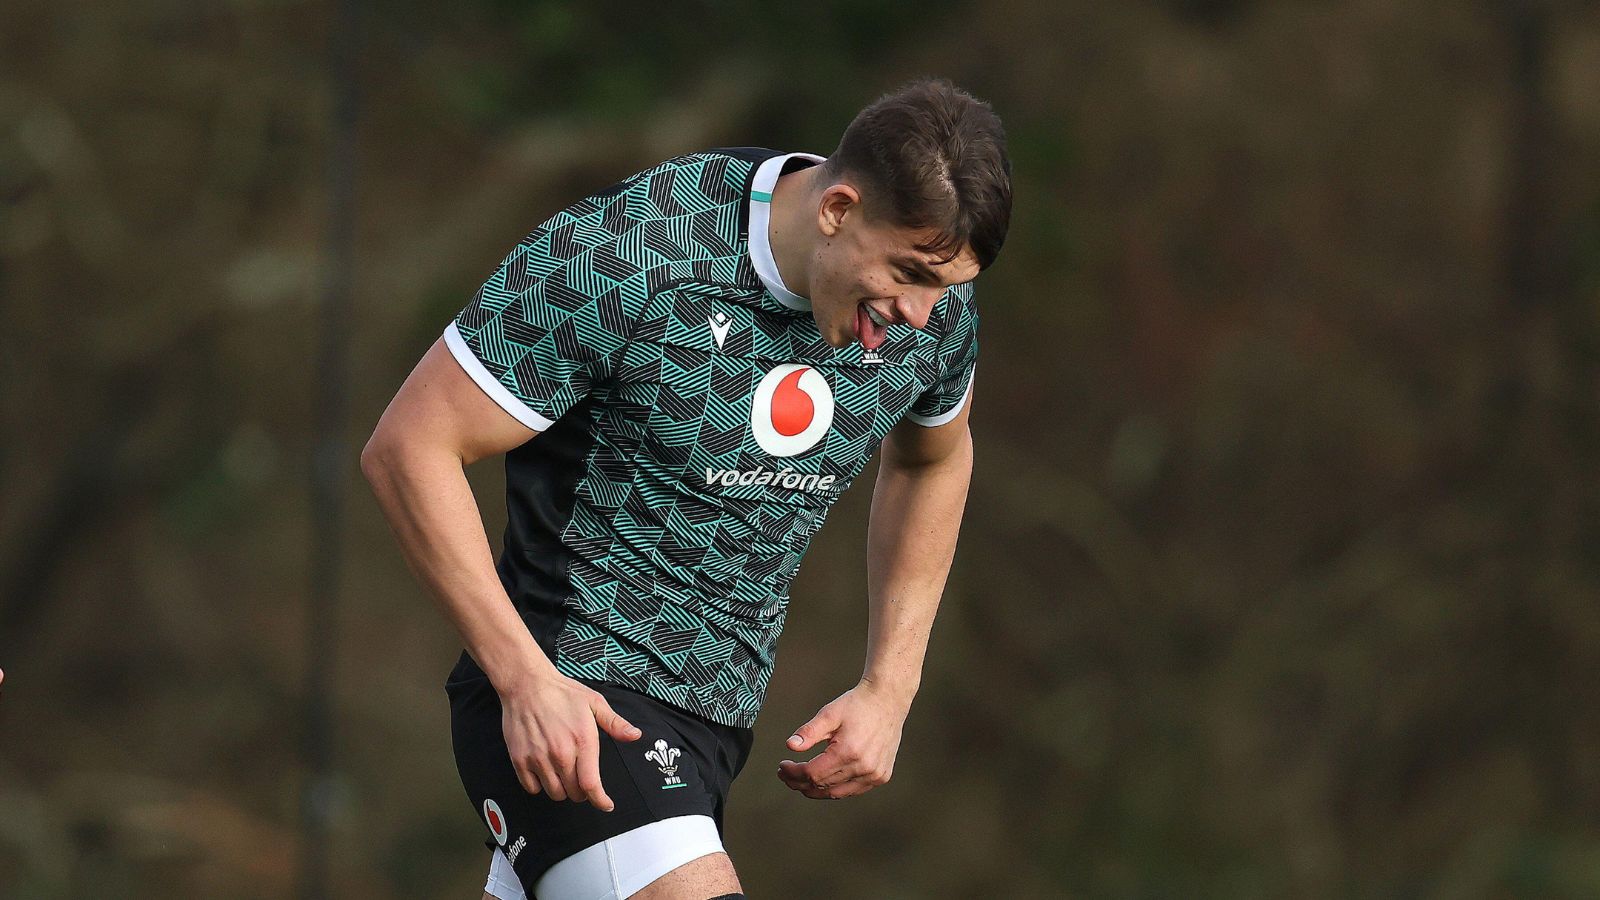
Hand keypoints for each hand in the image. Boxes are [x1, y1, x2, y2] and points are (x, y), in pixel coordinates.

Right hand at [498, 670, 641, 811]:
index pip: (591, 784)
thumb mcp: (594, 702)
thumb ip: (615, 723)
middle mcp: (560, 754)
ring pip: (554, 793)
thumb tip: (635, 736)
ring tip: (563, 774)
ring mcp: (538, 758)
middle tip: (581, 779)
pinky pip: (532, 788)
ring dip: (562, 789)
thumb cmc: (562, 693)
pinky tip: (544, 772)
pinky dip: (539, 786)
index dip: (600, 800)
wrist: (526, 684)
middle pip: (574, 792)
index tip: (605, 804)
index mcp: (582, 741)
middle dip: (582, 791)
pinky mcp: (519, 759)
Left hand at [777, 679, 910, 799]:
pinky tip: (823, 779)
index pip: (812, 774)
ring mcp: (875, 775)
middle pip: (822, 786)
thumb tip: (790, 746)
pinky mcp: (881, 776)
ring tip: (799, 779)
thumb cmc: (858, 704)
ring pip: (836, 793)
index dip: (793, 773)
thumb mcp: (829, 713)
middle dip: (799, 782)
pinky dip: (835, 788)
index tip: (782, 766)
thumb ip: (809, 732)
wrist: (887, 700)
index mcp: (849, 752)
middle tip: (785, 774)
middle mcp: (864, 768)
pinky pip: (852, 790)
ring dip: (815, 789)